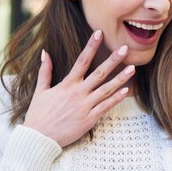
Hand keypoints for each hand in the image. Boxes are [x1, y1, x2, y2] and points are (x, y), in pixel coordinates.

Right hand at [23, 30, 134, 147]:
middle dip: (113, 60)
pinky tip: (126, 91)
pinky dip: (116, 99)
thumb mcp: (40, 91)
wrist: (38, 138)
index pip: (82, 60)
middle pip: (99, 73)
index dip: (91, 46)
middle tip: (125, 48)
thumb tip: (45, 52)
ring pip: (106, 90)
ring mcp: (85, 106)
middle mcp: (78, 93)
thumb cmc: (38, 114)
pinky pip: (105, 107)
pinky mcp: (89, 119)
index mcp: (67, 84)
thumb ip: (45, 71)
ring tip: (132, 68)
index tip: (99, 33)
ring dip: (120, 78)